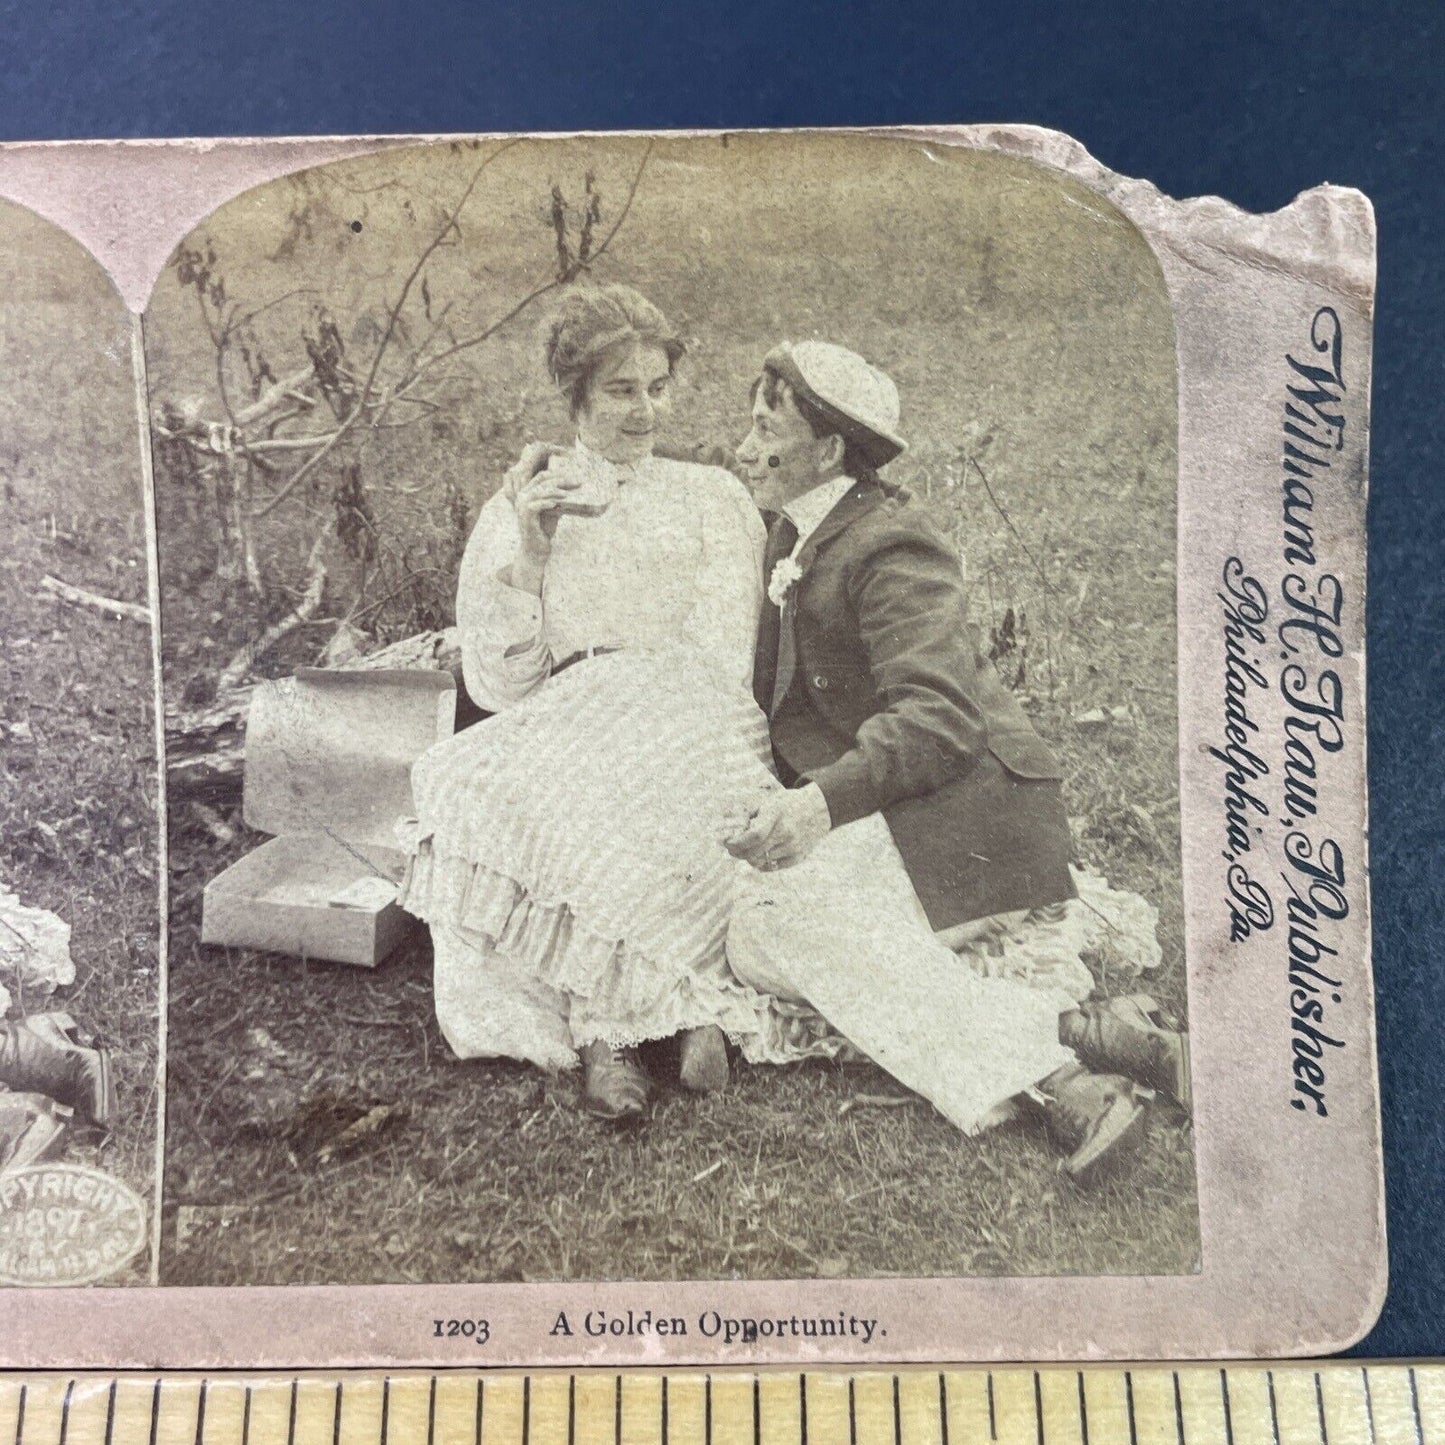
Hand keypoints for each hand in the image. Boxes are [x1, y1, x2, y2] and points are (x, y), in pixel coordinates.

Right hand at [505, 443, 571, 585]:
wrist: (536, 549)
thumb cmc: (544, 529)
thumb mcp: (553, 510)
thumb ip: (558, 498)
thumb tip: (574, 487)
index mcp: (528, 492)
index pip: (541, 477)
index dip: (558, 474)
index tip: (574, 477)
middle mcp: (522, 497)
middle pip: (542, 482)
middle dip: (561, 480)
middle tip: (578, 482)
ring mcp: (522, 507)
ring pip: (539, 492)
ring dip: (555, 491)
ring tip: (568, 494)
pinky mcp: (525, 517)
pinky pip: (535, 506)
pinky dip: (546, 503)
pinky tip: (557, 504)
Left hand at [724, 784, 831, 870]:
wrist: (818, 809)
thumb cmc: (787, 804)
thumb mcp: (769, 802)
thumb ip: (750, 816)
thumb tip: (729, 831)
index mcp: (777, 813)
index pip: (755, 835)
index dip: (738, 843)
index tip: (727, 843)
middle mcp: (787, 831)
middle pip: (755, 852)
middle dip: (738, 853)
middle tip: (732, 850)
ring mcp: (794, 846)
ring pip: (761, 861)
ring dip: (749, 858)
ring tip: (746, 850)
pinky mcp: (798, 857)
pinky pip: (772, 867)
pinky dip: (762, 863)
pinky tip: (759, 855)